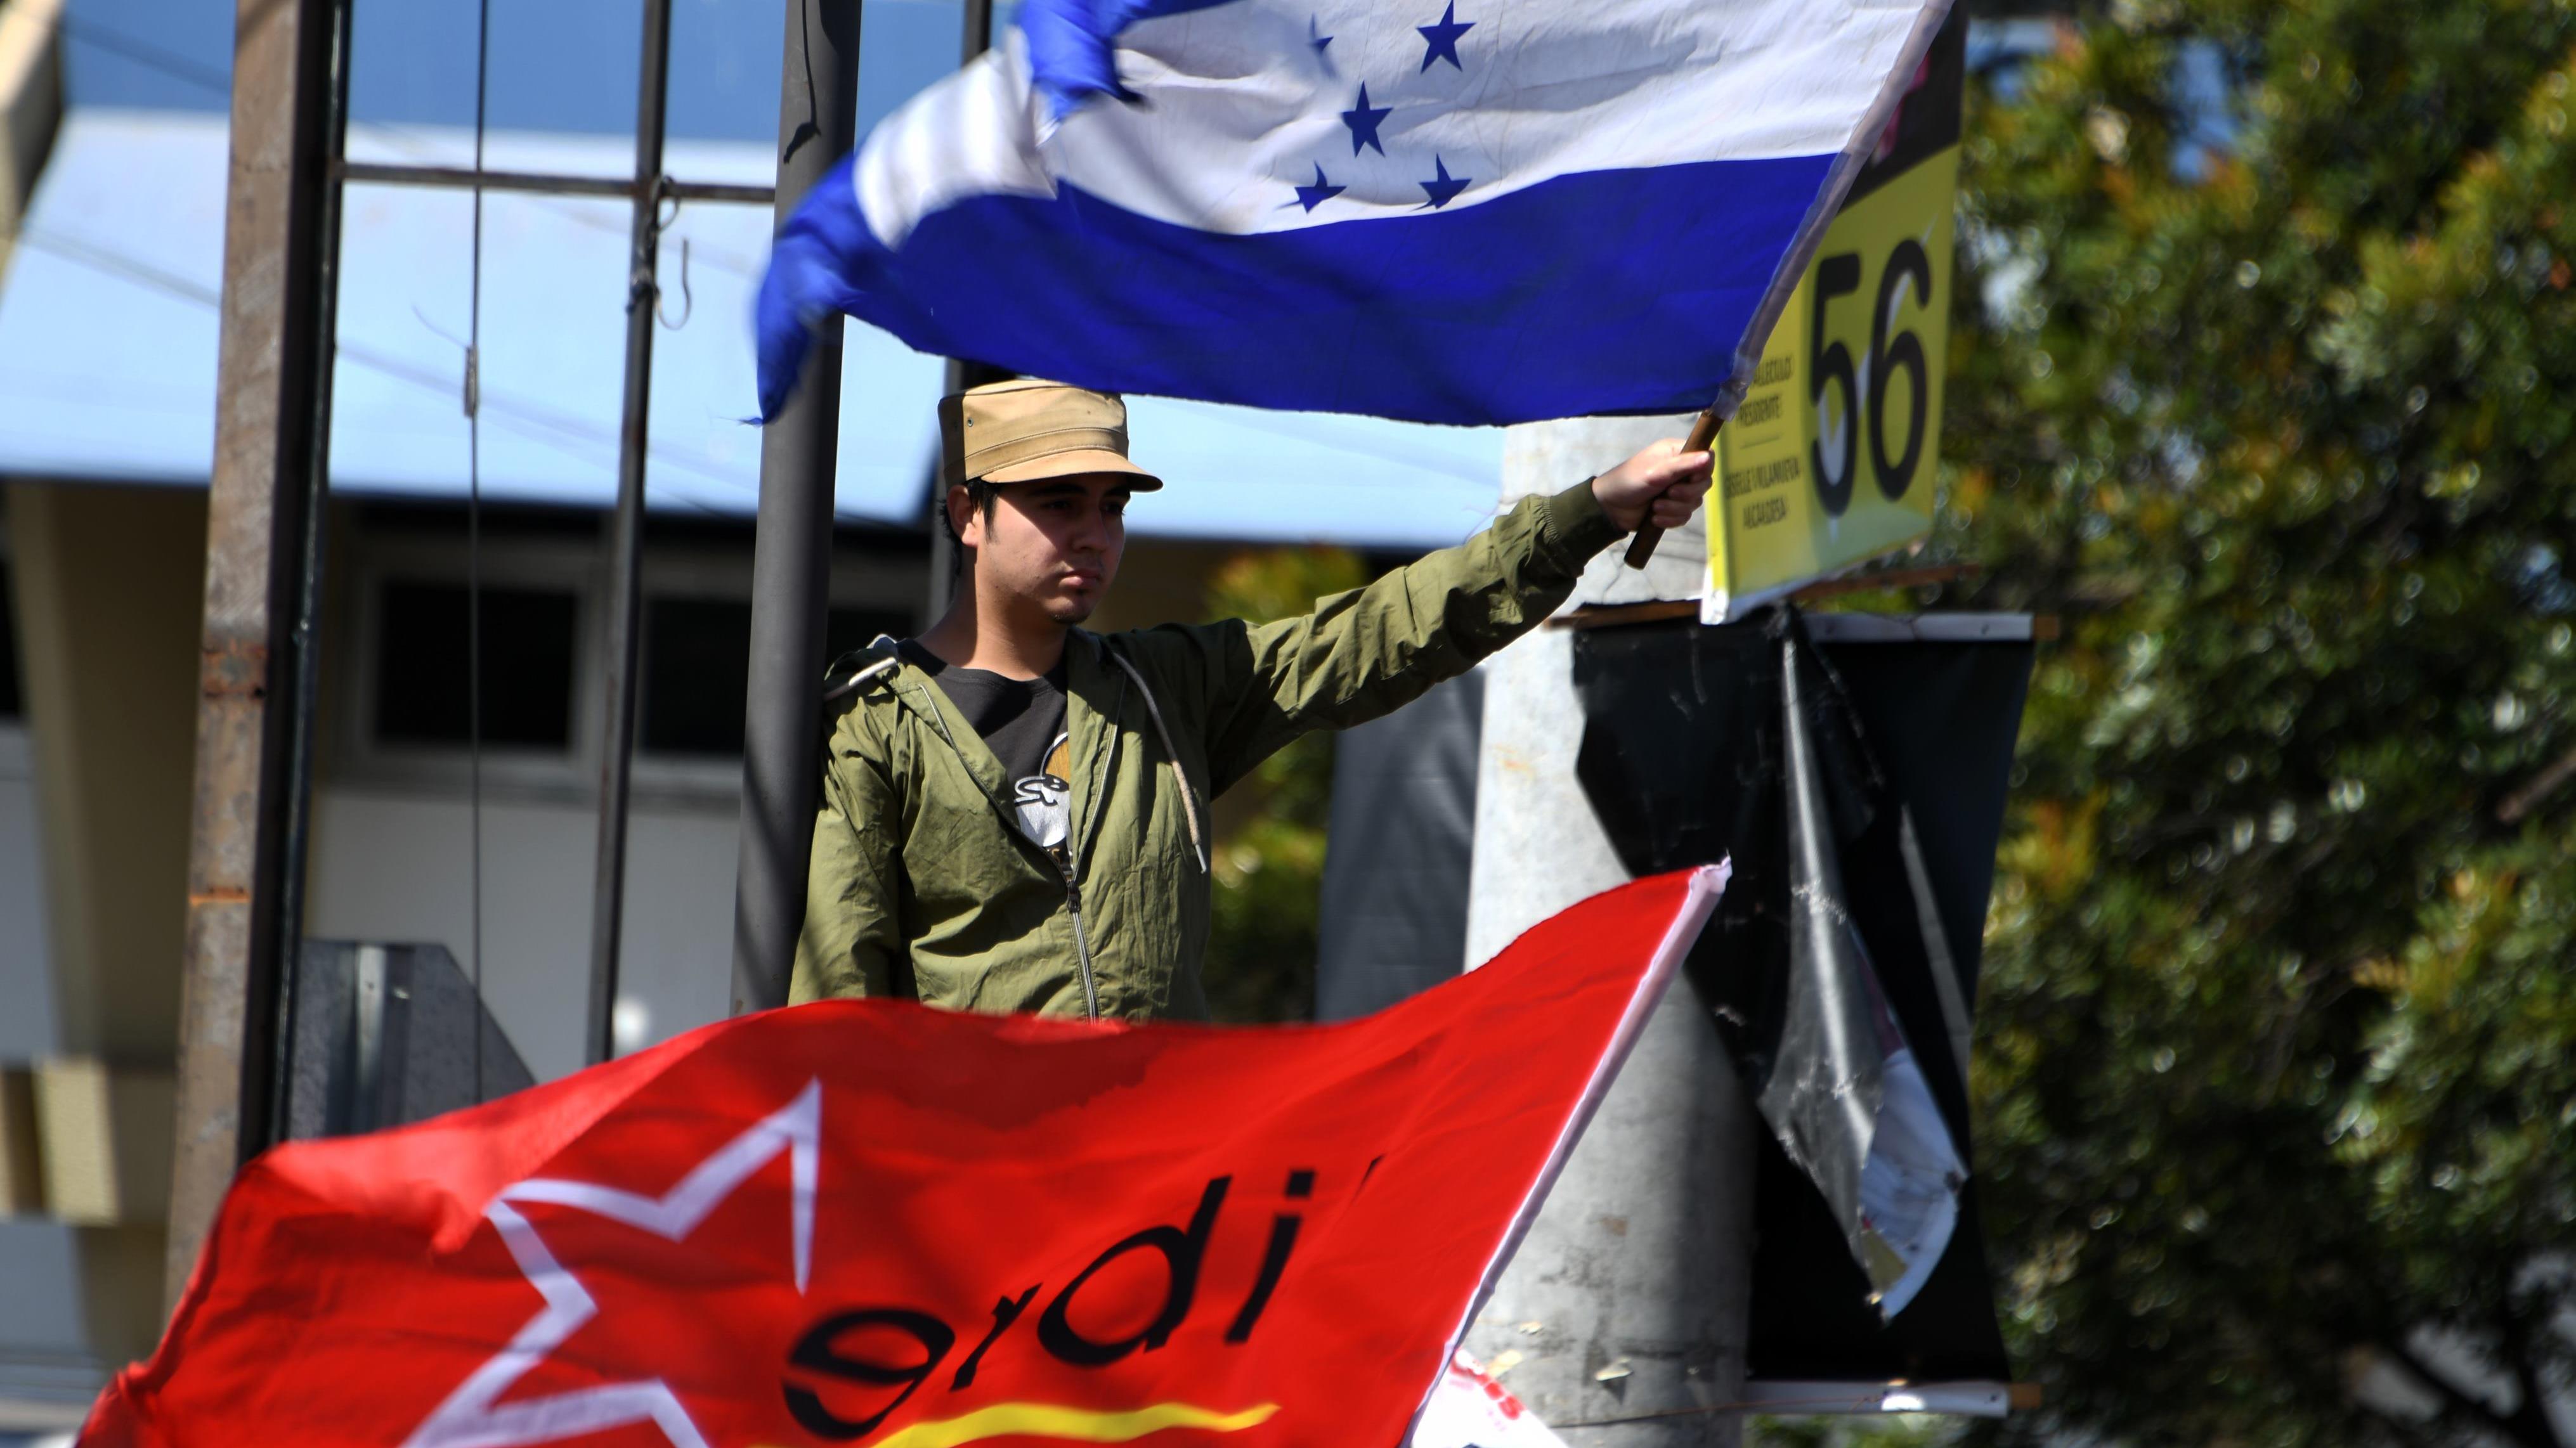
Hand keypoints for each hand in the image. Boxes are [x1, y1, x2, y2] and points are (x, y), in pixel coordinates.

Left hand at [1590, 438, 1713, 533]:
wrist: (1610, 508)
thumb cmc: (1629, 481)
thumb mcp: (1655, 472)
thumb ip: (1683, 465)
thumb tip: (1709, 456)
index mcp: (1677, 453)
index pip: (1706, 458)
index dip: (1703, 471)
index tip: (1691, 478)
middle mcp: (1681, 470)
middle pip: (1704, 483)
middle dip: (1686, 493)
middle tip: (1668, 493)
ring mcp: (1678, 490)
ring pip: (1694, 503)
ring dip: (1675, 508)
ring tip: (1655, 507)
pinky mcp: (1673, 509)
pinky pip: (1684, 517)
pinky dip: (1671, 519)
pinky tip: (1654, 518)